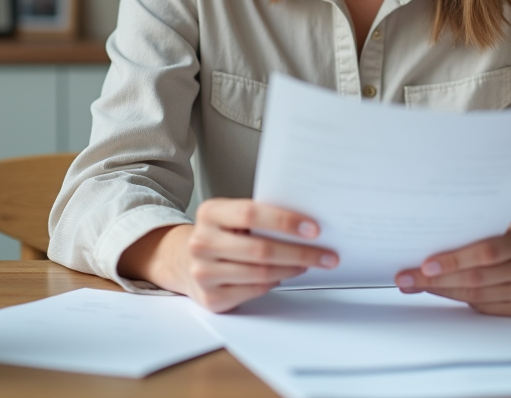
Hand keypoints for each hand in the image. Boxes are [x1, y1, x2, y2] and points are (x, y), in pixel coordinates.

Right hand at [118, 198, 338, 312]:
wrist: (183, 261)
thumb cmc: (220, 234)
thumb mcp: (231, 216)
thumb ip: (259, 216)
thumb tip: (306, 224)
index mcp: (210, 213)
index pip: (251, 214)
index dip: (285, 221)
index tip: (313, 229)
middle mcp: (202, 242)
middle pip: (262, 250)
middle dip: (301, 253)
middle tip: (327, 254)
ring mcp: (204, 272)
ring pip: (262, 273)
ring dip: (293, 269)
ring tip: (310, 263)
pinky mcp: (211, 298)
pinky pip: (255, 290)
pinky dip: (275, 282)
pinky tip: (285, 275)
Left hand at [394, 223, 510, 316]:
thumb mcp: (501, 227)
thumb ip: (473, 235)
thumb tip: (424, 246)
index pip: (487, 251)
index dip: (454, 260)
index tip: (424, 264)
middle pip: (477, 277)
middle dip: (437, 279)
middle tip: (408, 278)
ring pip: (476, 295)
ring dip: (442, 290)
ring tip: (416, 285)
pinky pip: (482, 307)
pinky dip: (457, 299)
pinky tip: (439, 291)